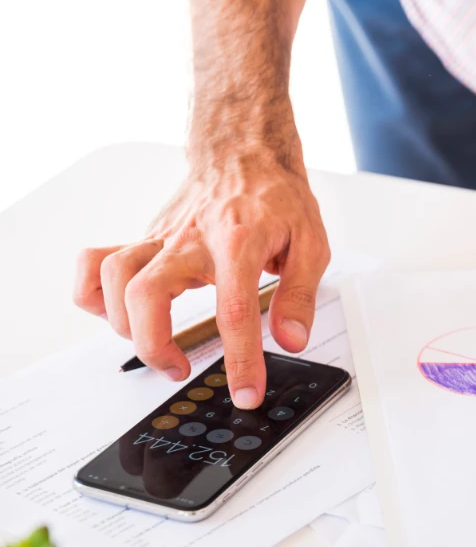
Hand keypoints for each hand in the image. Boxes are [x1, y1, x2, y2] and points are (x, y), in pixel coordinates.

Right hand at [73, 153, 329, 408]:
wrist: (245, 153)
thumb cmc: (277, 198)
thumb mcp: (312, 243)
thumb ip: (301, 295)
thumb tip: (291, 340)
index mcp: (238, 243)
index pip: (234, 311)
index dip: (239, 359)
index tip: (245, 392)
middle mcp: (190, 240)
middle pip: (147, 294)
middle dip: (155, 346)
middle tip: (181, 370)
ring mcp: (161, 239)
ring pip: (114, 277)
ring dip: (124, 325)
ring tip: (158, 348)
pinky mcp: (144, 239)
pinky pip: (95, 261)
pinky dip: (93, 291)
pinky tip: (115, 313)